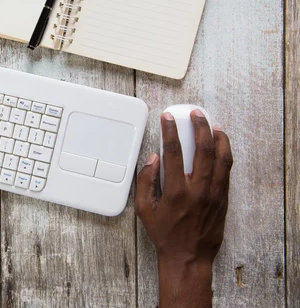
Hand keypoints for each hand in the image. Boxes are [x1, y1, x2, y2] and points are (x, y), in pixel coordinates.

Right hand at [135, 109, 232, 306]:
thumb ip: (145, 181)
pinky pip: (227, 171)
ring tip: (213, 124)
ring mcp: (214, 194)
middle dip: (199, 127)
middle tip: (195, 114)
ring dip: (217, 137)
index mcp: (176, 191)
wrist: (188, 257)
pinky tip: (221, 145)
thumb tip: (153, 158)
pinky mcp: (223, 199)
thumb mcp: (144, 210)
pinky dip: (225, 154)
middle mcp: (198, 190)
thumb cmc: (165, 234)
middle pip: (202, 150)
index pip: (174, 152)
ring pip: (221, 158)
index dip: (170, 131)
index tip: (168, 118)